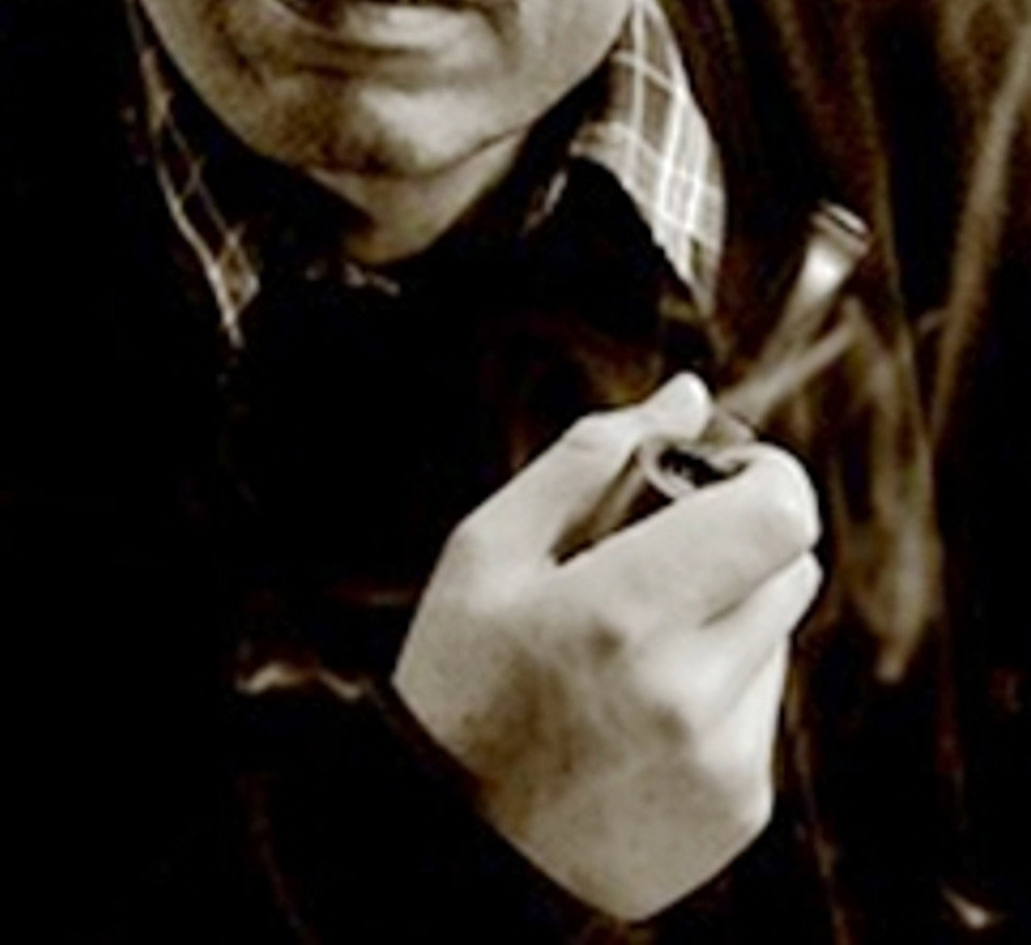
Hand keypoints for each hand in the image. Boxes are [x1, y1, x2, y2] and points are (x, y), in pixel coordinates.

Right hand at [392, 374, 821, 920]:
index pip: (777, 516)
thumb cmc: (462, 678)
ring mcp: (722, 758)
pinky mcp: (740, 806)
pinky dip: (717, 687)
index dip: (767, 475)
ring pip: (778, 635)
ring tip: (635, 644)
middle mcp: (688, 692)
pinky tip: (640, 710)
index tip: (727, 470)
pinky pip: (760, 707)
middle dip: (739, 539)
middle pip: (790, 568)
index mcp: (621, 613)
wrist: (454, 849)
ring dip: (727, 615)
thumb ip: (591, 458)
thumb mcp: (490, 549)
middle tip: (663, 552)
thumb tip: (686, 395)